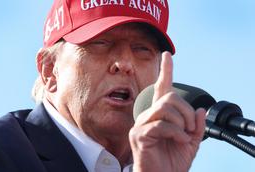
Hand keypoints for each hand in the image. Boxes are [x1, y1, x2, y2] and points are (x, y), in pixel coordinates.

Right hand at [129, 52, 205, 171]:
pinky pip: (161, 125)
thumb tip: (200, 110)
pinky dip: (176, 133)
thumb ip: (195, 126)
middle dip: (186, 111)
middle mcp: (147, 116)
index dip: (165, 71)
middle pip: (169, 97)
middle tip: (190, 128)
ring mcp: (141, 125)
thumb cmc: (171, 162)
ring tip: (184, 136)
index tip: (167, 56)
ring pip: (165, 108)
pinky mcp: (139, 135)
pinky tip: (179, 141)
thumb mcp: (190, 142)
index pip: (161, 88)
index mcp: (159, 115)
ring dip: (181, 122)